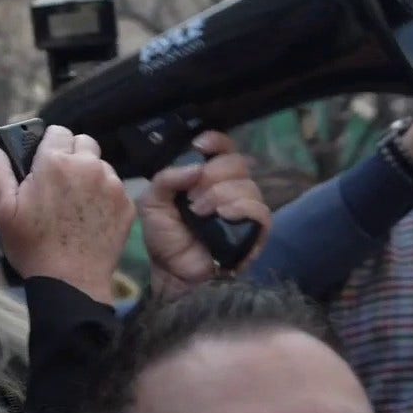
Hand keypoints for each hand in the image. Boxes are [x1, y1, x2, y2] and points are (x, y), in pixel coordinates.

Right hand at [0, 125, 135, 304]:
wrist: (71, 282)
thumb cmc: (32, 246)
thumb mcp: (3, 210)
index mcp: (56, 162)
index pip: (57, 131)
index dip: (48, 146)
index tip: (41, 166)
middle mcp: (89, 165)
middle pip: (83, 142)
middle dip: (71, 155)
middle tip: (58, 183)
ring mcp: (112, 184)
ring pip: (100, 164)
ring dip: (89, 174)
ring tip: (75, 202)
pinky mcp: (127, 204)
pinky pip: (115, 187)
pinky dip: (104, 195)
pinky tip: (91, 217)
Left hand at [138, 131, 271, 299]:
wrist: (171, 271)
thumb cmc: (164, 235)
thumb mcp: (153, 202)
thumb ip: (166, 178)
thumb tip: (195, 167)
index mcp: (207, 176)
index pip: (224, 147)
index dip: (216, 141)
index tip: (200, 146)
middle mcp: (230, 187)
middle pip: (237, 163)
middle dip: (212, 175)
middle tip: (191, 196)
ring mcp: (245, 209)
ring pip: (248, 185)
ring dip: (220, 195)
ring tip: (199, 212)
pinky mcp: (256, 231)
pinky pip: (259, 210)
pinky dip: (239, 209)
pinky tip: (222, 216)